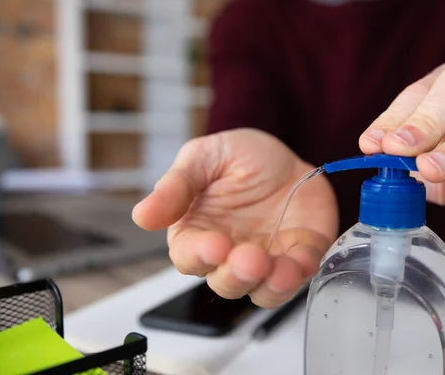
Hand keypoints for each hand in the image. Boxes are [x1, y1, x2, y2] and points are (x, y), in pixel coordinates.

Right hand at [132, 129, 337, 307]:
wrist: (284, 153)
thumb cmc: (238, 157)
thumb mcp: (203, 157)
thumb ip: (177, 186)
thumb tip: (142, 216)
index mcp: (198, 232)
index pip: (190, 256)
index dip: (200, 255)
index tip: (214, 245)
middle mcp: (231, 253)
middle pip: (227, 282)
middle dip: (237, 275)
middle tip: (250, 258)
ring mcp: (267, 258)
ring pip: (264, 291)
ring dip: (272, 286)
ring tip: (280, 271)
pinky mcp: (300, 254)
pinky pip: (302, 272)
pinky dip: (302, 270)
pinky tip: (302, 258)